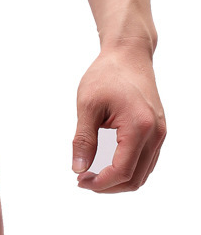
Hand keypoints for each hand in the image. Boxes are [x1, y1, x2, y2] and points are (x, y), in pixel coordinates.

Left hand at [72, 43, 165, 192]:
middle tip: (83, 179)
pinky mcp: (158, 131)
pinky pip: (146, 160)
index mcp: (139, 127)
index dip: (100, 182)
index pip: (122, 170)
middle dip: (108, 185)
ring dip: (118, 180)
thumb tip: (78, 168)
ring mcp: (160, 134)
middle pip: (135, 178)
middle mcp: (155, 134)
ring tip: (92, 174)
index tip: (79, 180)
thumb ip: (83, 139)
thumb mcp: (87, 105)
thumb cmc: (106, 74)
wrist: (128, 54)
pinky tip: (107, 164)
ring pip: (142, 172)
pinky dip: (128, 168)